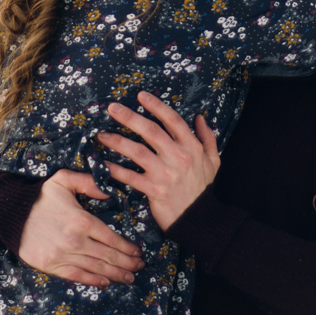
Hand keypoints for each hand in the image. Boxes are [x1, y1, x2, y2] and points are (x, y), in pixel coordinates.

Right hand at [17, 169, 143, 287]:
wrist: (10, 214)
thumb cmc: (40, 197)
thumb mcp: (64, 180)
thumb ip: (89, 183)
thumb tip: (110, 193)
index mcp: (81, 220)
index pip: (111, 238)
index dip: (127, 247)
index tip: (138, 251)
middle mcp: (74, 240)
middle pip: (108, 256)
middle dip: (127, 263)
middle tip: (140, 266)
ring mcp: (62, 255)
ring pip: (96, 268)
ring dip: (116, 274)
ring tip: (130, 277)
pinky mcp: (51, 266)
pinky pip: (77, 276)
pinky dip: (93, 281)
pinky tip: (106, 282)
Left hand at [98, 91, 220, 231]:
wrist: (200, 219)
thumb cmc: (203, 189)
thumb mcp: (213, 162)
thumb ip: (208, 138)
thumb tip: (200, 118)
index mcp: (192, 147)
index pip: (173, 120)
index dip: (156, 106)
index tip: (141, 95)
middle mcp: (179, 157)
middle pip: (151, 131)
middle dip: (130, 117)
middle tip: (112, 107)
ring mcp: (166, 173)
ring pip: (137, 151)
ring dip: (118, 141)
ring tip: (102, 135)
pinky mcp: (155, 190)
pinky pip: (131, 177)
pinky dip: (116, 170)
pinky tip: (103, 164)